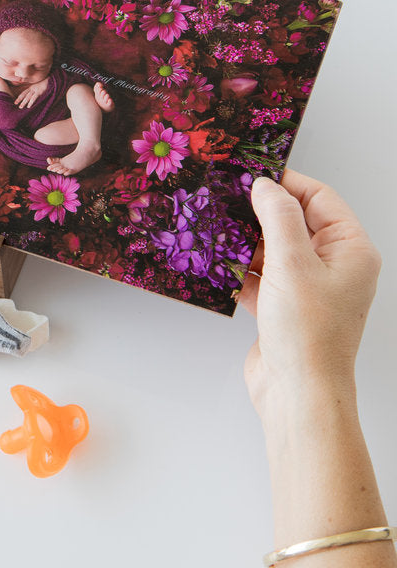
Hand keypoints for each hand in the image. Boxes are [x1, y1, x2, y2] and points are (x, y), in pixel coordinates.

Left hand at [15, 77, 48, 108]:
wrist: (52, 78)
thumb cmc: (47, 82)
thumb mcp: (40, 84)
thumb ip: (36, 89)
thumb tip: (34, 94)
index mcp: (32, 87)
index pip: (24, 92)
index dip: (20, 97)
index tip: (16, 101)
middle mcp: (33, 88)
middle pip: (25, 94)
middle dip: (20, 99)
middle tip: (15, 104)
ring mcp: (36, 90)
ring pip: (28, 97)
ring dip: (24, 102)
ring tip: (20, 107)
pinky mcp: (40, 91)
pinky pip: (34, 97)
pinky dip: (31, 102)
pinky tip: (28, 106)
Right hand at [239, 170, 380, 419]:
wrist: (297, 392)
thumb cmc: (308, 334)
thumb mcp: (291, 264)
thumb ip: (277, 218)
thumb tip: (265, 186)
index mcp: (350, 250)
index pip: (319, 198)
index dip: (286, 183)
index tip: (251, 175)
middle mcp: (333, 266)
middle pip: (294, 222)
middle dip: (259, 213)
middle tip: (226, 200)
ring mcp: (308, 288)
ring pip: (273, 250)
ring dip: (245, 243)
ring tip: (216, 232)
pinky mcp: (284, 307)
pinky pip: (260, 276)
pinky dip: (240, 271)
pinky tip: (218, 267)